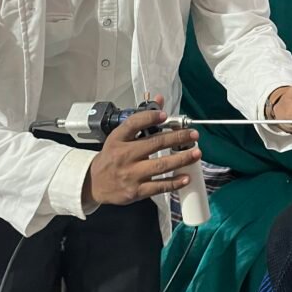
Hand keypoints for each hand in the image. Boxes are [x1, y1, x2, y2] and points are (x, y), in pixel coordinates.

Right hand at [82, 93, 200, 208]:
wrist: (94, 184)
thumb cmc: (111, 158)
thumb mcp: (120, 137)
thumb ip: (141, 119)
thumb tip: (160, 100)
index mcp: (118, 139)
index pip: (134, 124)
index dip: (150, 117)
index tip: (164, 115)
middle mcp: (124, 156)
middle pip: (154, 144)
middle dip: (177, 138)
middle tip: (193, 134)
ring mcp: (131, 174)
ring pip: (160, 165)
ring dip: (181, 159)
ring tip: (196, 153)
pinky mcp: (136, 191)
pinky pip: (158, 186)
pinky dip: (173, 182)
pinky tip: (186, 177)